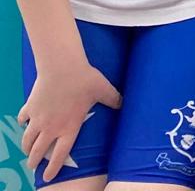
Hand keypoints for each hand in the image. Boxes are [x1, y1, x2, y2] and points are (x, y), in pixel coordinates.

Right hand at [19, 56, 120, 182]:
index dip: (53, 167)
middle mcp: (51, 128)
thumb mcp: (103, 89)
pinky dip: (22, 123)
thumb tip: (124, 103)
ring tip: (27, 150)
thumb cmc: (84, 79)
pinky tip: (24, 122)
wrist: (62, 66)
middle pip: (38, 152)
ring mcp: (38, 118)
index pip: (59, 154)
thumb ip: (113, 99)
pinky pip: (22, 119)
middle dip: (33, 161)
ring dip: (26, 147)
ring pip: (27, 140)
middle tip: (32, 165)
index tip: (48, 176)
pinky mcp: (30, 107)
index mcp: (68, 128)